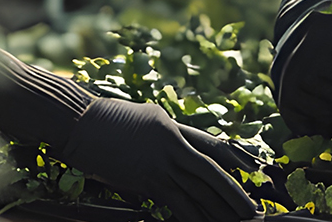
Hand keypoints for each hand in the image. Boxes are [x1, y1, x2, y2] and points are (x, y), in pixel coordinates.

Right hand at [59, 99, 259, 221]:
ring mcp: (161, 160)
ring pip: (200, 188)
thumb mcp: (137, 120)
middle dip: (234, 192)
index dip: (234, 160)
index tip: (254, 172)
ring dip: (221, 208)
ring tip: (241, 221)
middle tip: (254, 210)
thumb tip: (169, 155)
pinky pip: (178, 201)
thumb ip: (159, 136)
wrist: (77, 121)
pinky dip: (193, 216)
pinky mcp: (147, 178)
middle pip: (212, 171)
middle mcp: (173, 141)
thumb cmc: (99, 122)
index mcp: (172, 125)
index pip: (211, 144)